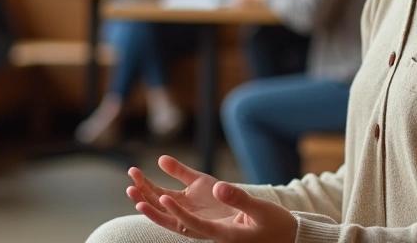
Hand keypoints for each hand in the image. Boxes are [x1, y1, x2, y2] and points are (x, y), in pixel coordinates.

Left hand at [128, 156, 296, 241]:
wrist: (282, 236)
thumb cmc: (275, 226)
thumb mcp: (261, 211)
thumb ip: (240, 200)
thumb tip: (220, 188)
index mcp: (221, 236)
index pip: (192, 226)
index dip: (177, 213)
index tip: (163, 199)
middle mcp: (209, 232)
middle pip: (175, 223)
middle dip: (153, 208)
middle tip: (133, 192)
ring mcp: (208, 225)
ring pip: (175, 216)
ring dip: (155, 200)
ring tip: (134, 182)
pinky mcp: (209, 218)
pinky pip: (185, 207)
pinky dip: (169, 195)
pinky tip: (156, 179)